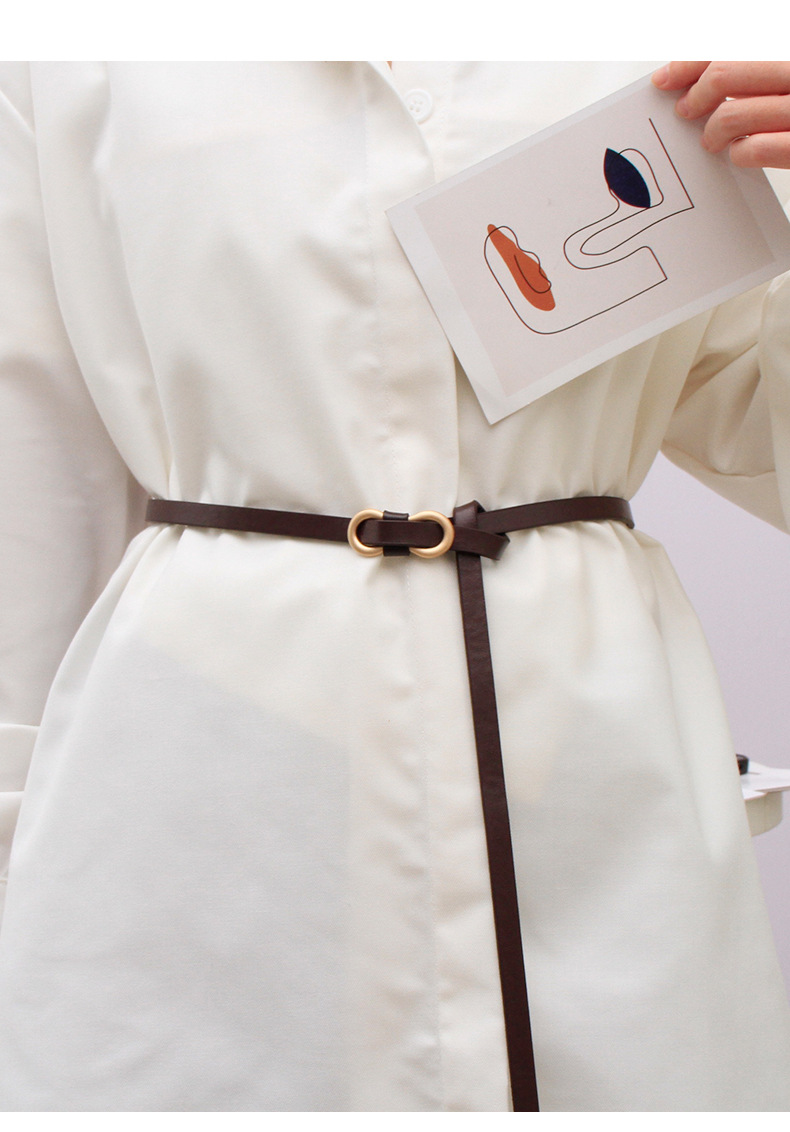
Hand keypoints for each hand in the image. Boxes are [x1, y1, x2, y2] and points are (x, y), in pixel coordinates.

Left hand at [652, 61, 789, 168]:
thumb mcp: (782, 80)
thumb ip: (751, 76)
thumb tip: (699, 81)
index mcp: (788, 55)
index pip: (729, 49)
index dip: (689, 64)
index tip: (665, 79)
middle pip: (722, 76)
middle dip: (694, 97)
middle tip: (685, 112)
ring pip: (730, 115)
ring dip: (713, 132)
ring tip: (713, 140)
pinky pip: (754, 150)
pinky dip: (739, 154)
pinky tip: (741, 152)